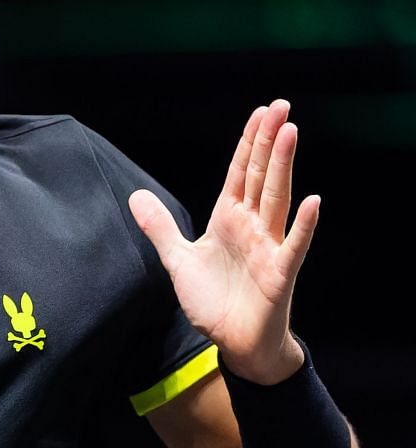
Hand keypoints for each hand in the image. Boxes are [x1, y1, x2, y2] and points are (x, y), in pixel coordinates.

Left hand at [129, 99, 318, 383]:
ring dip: (283, 166)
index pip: (240, 173)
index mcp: (229, 219)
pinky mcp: (279, 273)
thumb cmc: (214, 300)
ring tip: (290, 132)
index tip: (261, 112)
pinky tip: (312, 200)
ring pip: (277, 199)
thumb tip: (135, 196)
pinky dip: (303, 224)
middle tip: (281, 106)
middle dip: (269, 141)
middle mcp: (252, 226)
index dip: (248, 143)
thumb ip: (160, 228)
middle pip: (261, 176)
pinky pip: (294, 245)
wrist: (234, 342)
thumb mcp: (179, 260)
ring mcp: (269, 247)